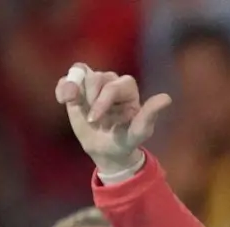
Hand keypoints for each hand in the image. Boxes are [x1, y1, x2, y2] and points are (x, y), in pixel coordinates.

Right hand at [54, 63, 172, 177]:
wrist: (106, 150)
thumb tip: (166, 98)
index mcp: (129, 89)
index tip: (95, 120)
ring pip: (80, 73)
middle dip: (90, 98)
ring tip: (72, 104)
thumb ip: (149, 115)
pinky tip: (63, 100)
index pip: (113, 86)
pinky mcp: (78, 89)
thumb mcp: (138, 132)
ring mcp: (94, 84)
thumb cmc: (126, 140)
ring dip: (74, 89)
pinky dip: (63, 87)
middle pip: (96, 77)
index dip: (102, 101)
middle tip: (91, 119)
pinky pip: (68, 79)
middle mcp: (112, 82)